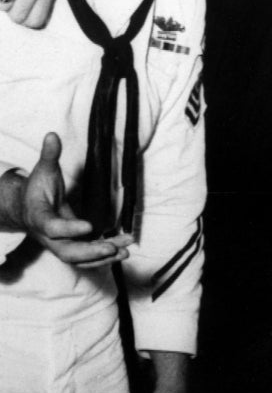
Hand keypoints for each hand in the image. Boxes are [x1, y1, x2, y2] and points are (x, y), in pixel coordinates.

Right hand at [17, 133, 131, 267]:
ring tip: (126, 250)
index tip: (90, 226)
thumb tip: (52, 135)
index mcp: (39, 216)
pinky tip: (124, 248)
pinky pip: (87, 256)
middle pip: (66, 251)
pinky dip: (104, 255)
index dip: (69, 228)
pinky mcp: (71, 244)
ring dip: (102, 256)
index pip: (52, 226)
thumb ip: (49, 155)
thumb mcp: (42, 170)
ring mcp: (59, 243)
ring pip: (78, 257)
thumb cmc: (36, 188)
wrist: (26, 208)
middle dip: (90, 252)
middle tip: (112, 248)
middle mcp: (48, 236)